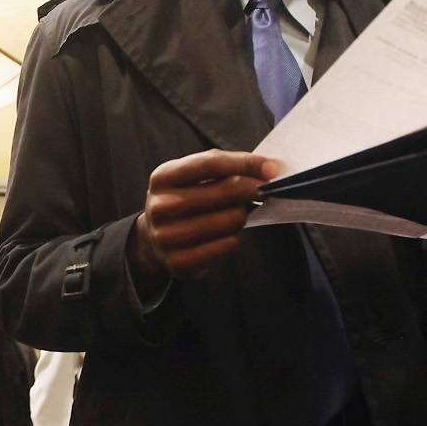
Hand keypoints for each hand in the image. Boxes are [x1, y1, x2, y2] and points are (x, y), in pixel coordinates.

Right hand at [131, 149, 281, 280]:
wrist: (154, 239)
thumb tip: (268, 169)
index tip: (272, 168)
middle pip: (225, 191)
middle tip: (263, 192)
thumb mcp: (191, 177)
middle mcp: (160, 207)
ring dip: (241, 216)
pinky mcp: (180, 262)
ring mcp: (167, 237)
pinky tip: (226, 234)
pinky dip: (234, 237)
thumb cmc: (184, 200)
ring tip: (233, 215)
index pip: (211, 163)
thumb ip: (223, 168)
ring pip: (230, 220)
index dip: (246, 163)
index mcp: (162, 177)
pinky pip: (227, 245)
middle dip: (252, 190)